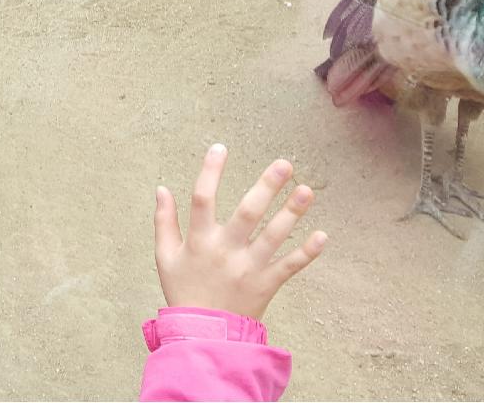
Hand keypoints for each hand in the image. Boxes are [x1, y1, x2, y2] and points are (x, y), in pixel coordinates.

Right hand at [154, 144, 327, 320]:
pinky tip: (322, 235)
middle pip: (248, 213)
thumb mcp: (165, 257)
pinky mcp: (266, 284)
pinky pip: (289, 266)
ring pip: (274, 236)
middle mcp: (226, 251)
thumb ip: (164, 222)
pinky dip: (307, 253)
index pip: (202, 199)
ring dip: (292, 213)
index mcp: (199, 241)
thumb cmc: (183, 291)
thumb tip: (161, 189)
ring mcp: (249, 268)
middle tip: (284, 164)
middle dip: (266, 186)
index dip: (210, 172)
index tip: (220, 148)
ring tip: (307, 190)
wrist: (203, 336)